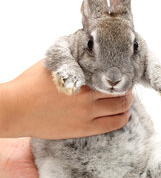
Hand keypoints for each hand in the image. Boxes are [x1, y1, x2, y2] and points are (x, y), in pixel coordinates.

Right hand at [0, 60, 132, 138]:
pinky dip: (122, 118)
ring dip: (127, 103)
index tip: (123, 72)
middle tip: (125, 87)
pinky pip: (112, 125)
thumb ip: (74, 59)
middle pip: (121, 91)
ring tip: (126, 101)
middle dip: (126, 88)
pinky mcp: (83, 129)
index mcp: (81, 77)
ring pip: (120, 109)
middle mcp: (87, 96)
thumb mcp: (54, 64)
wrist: (17, 109)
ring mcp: (86, 114)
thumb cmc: (31, 84)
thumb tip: (86, 47)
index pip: (112, 73)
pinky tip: (123, 115)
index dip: (121, 73)